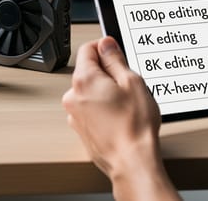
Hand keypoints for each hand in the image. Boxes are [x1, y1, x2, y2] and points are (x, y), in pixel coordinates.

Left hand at [62, 37, 180, 200]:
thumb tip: (106, 44)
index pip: (87, 49)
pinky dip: (102, 108)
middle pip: (88, 71)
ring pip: (90, 91)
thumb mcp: (132, 82)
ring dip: (105, 91)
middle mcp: (73, 97)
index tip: (115, 51)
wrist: (132, 162)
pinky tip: (120, 117)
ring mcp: (75, 115)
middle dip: (107, 72)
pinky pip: (90, 109)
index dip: (104, 47)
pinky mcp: (81, 129)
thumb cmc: (134, 127)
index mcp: (84, 80)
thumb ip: (115, 59)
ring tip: (126, 104)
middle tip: (128, 83)